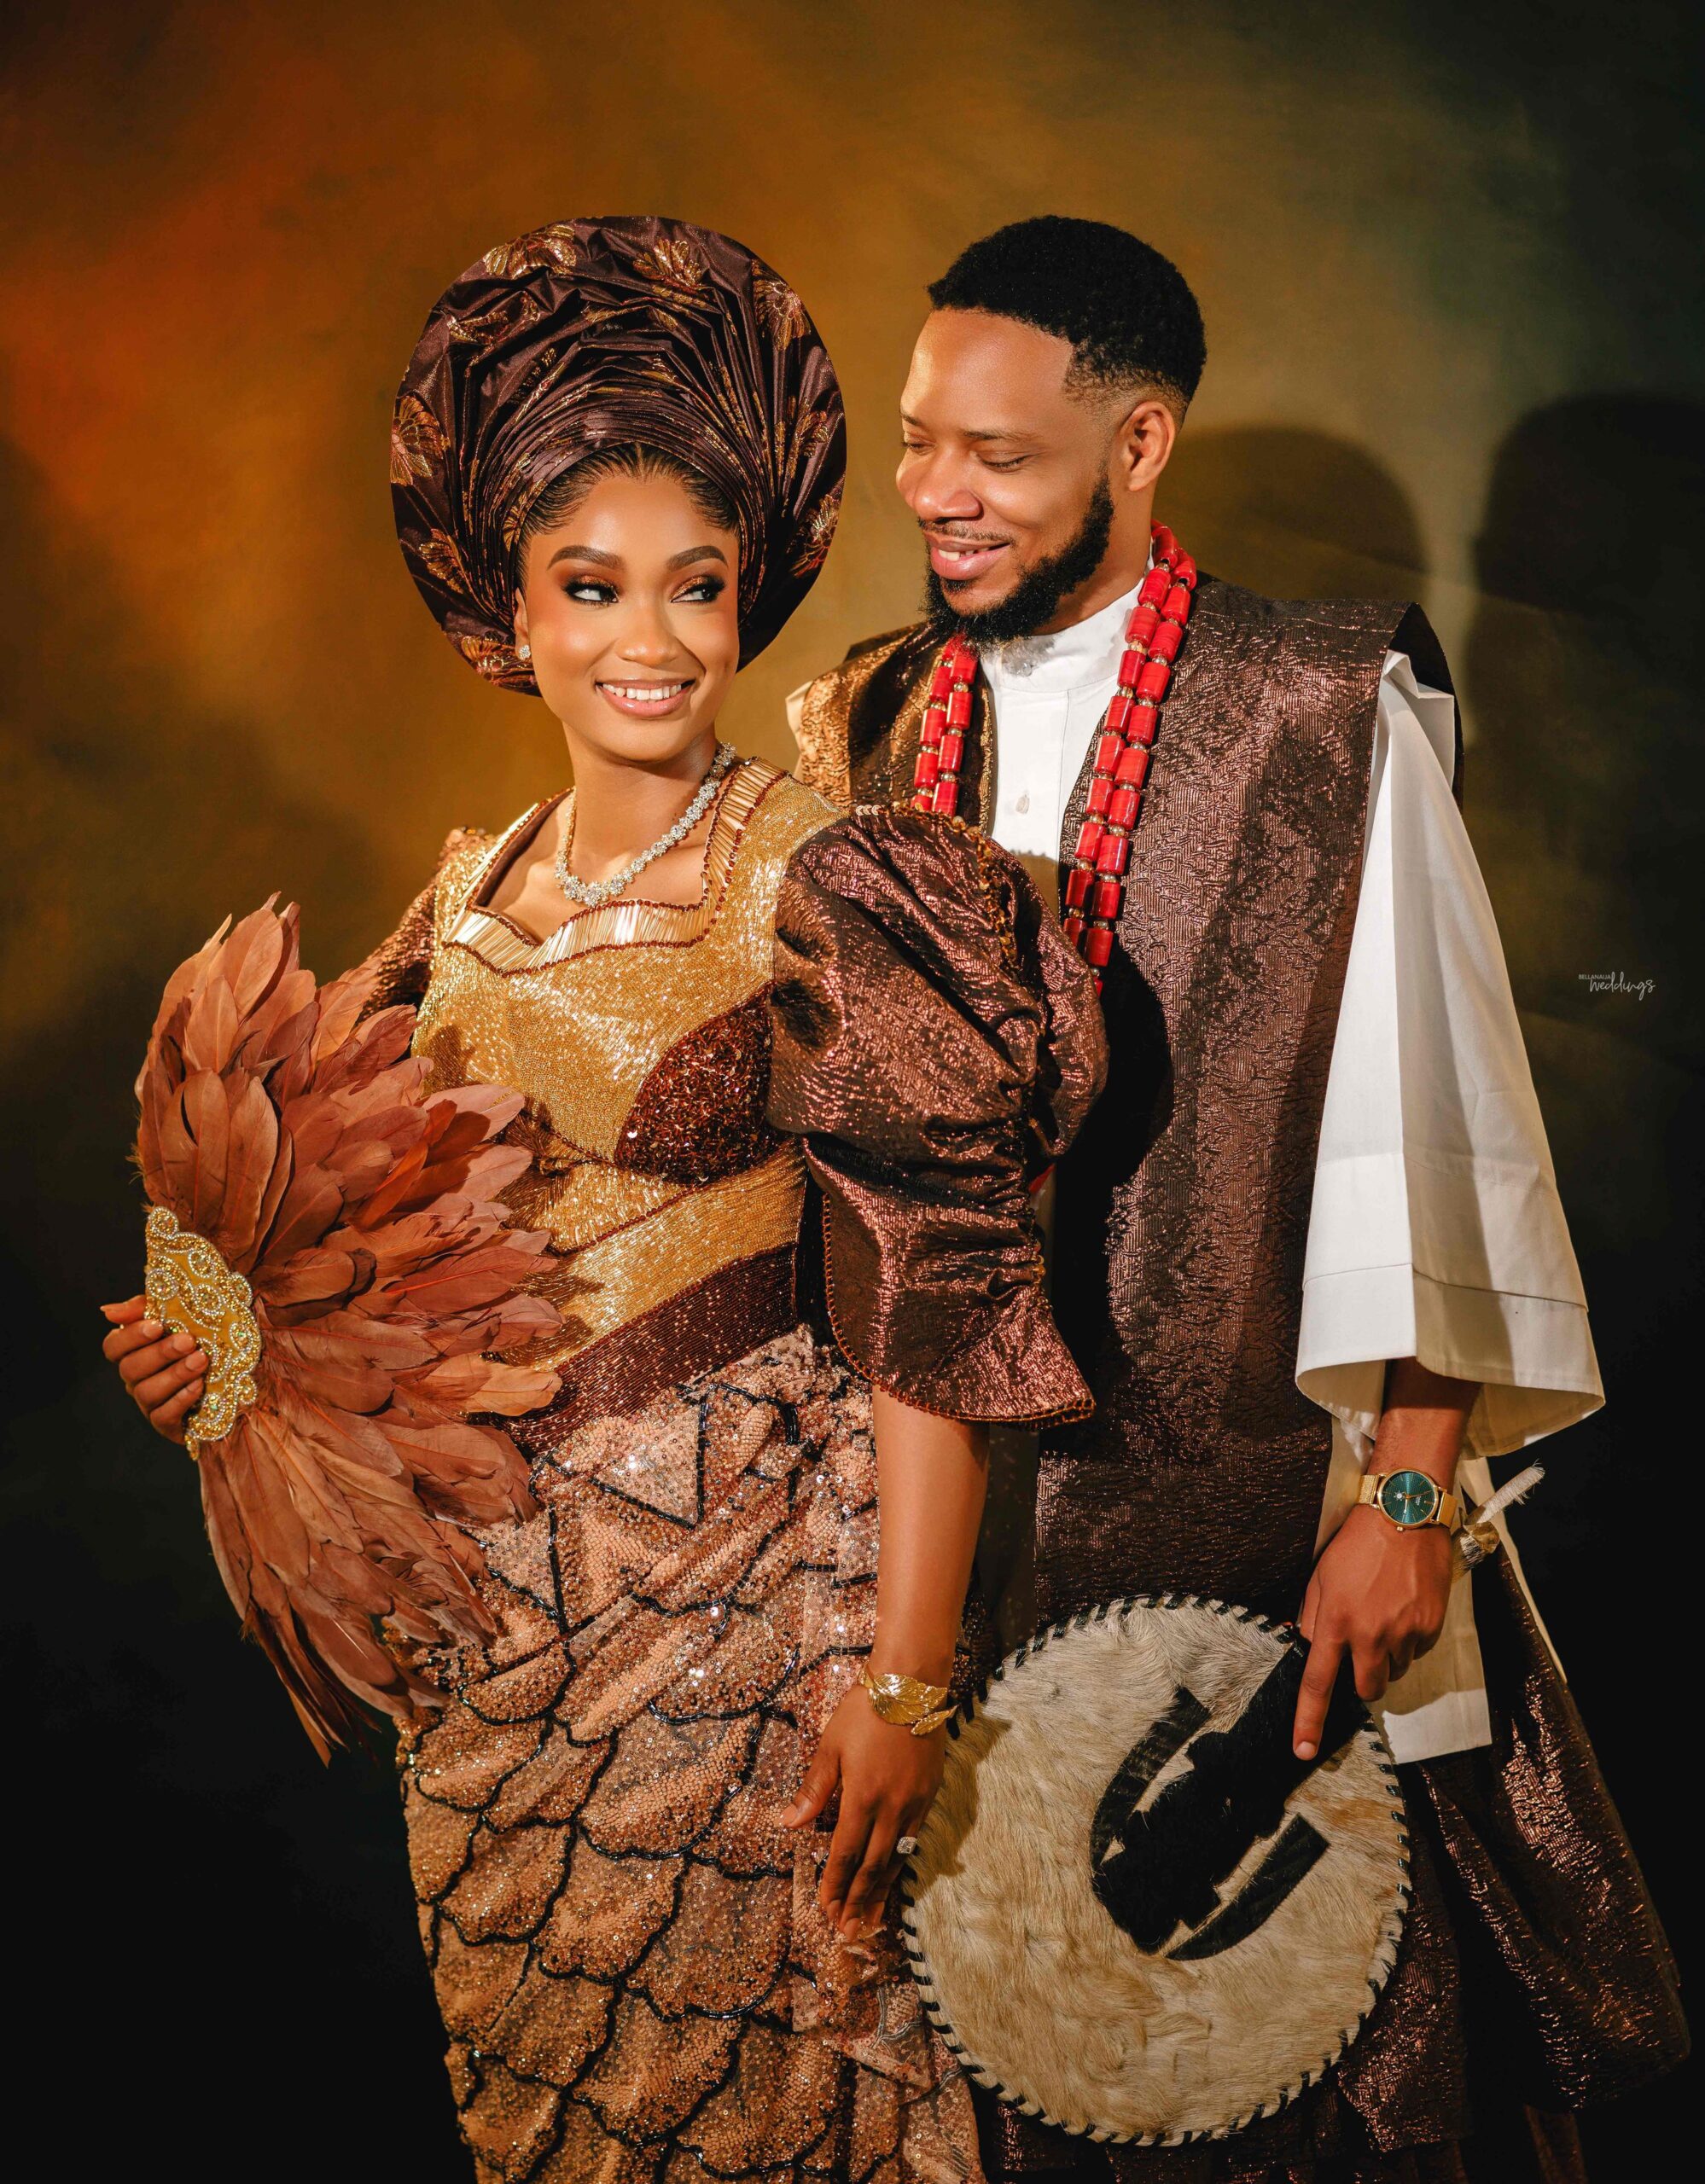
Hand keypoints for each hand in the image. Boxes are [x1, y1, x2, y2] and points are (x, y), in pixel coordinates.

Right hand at [100, 1295, 205, 1444]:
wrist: (239, 1372)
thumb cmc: (204, 1337)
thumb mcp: (178, 1315)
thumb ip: (144, 1308)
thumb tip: (108, 1311)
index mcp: (134, 1351)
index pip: (113, 1346)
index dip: (130, 1336)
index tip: (157, 1325)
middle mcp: (137, 1379)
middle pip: (130, 1369)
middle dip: (159, 1353)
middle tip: (188, 1341)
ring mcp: (150, 1403)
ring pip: (147, 1392)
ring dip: (174, 1375)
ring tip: (200, 1360)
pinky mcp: (168, 1424)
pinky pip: (163, 1416)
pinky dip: (180, 1399)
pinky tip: (199, 1386)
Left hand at [779, 1683, 943, 1938]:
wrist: (911, 1685)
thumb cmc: (864, 1711)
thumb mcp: (831, 1746)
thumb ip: (814, 1789)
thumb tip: (789, 1824)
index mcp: (862, 1797)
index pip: (845, 1855)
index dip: (835, 1886)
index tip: (826, 1911)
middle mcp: (891, 1808)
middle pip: (873, 1867)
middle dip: (859, 1902)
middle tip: (848, 1932)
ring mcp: (915, 1804)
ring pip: (897, 1859)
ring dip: (882, 1892)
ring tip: (871, 1920)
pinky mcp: (930, 1795)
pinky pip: (914, 1840)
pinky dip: (901, 1864)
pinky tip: (894, 1876)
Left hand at [1292, 1505, 1451, 1758]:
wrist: (1405, 1516)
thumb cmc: (1356, 1544)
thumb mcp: (1320, 1578)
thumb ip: (1313, 1619)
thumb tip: (1308, 1649)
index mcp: (1335, 1623)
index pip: (1317, 1683)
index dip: (1309, 1720)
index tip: (1304, 1750)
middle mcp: (1371, 1635)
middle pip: (1365, 1689)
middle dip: (1361, 1679)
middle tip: (1360, 1647)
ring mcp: (1404, 1634)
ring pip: (1393, 1670)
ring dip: (1385, 1656)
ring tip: (1383, 1614)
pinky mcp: (1430, 1627)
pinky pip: (1416, 1652)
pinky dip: (1408, 1640)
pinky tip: (1404, 1608)